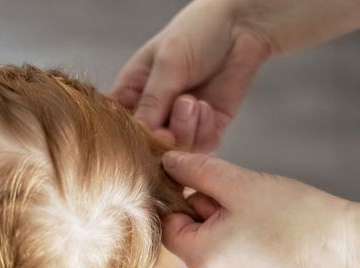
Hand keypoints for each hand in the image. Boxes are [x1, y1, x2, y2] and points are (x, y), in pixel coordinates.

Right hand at [111, 0, 269, 150]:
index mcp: (131, 94)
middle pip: (148, 145)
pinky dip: (203, 130)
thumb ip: (153, 101)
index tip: (145, 129)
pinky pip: (201, 146)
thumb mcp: (167, 63)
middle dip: (162, 136)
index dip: (130, 136)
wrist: (240, 26)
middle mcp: (153, 113)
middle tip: (173, 116)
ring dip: (185, 130)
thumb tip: (142, 134)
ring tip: (193, 102)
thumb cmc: (195, 33)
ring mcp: (180, 123)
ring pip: (176, 150)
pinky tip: (207, 107)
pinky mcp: (207, 129)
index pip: (120, 127)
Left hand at [161, 151, 359, 267]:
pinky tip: (263, 220)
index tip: (203, 181)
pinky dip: (238, 228)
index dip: (180, 197)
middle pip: (188, 230)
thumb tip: (167, 162)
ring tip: (255, 207)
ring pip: (210, 236)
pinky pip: (230, 246)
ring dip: (223, 215)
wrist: (342, 242)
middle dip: (206, 205)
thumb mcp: (236, 183)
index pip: (167, 223)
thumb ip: (195, 170)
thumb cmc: (291, 215)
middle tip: (237, 194)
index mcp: (200, 260)